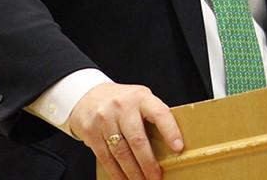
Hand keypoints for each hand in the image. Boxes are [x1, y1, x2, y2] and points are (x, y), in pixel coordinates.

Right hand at [69, 83, 183, 179]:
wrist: (88, 95)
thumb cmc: (122, 100)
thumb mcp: (140, 99)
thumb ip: (153, 115)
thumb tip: (171, 141)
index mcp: (140, 98)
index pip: (159, 113)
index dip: (170, 131)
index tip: (178, 148)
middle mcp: (122, 107)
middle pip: (137, 140)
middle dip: (148, 163)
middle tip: (156, 177)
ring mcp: (104, 119)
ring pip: (121, 152)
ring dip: (132, 172)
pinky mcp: (90, 132)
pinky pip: (105, 157)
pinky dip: (116, 172)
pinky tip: (123, 179)